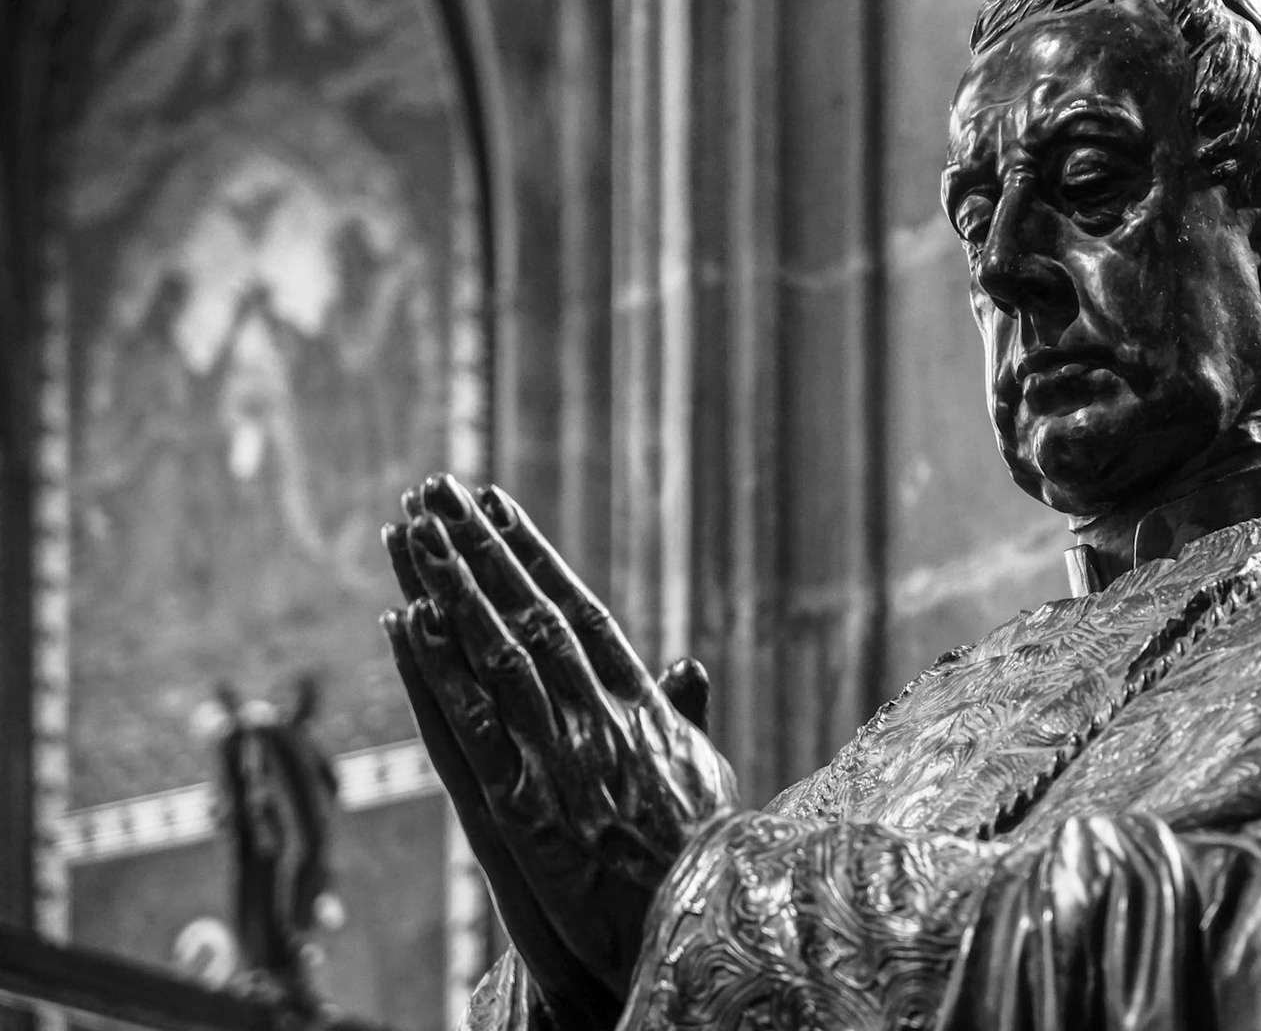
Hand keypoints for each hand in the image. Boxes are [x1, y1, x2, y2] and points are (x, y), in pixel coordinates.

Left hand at [379, 476, 734, 1025]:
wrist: (691, 924)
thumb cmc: (702, 854)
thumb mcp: (704, 772)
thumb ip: (685, 715)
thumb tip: (688, 666)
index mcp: (637, 702)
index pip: (575, 607)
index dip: (530, 552)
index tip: (494, 504)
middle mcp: (595, 713)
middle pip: (526, 612)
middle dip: (477, 548)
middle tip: (434, 489)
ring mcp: (555, 755)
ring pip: (492, 652)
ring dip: (448, 586)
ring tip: (411, 530)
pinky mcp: (518, 805)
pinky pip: (467, 725)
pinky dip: (434, 671)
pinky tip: (403, 623)